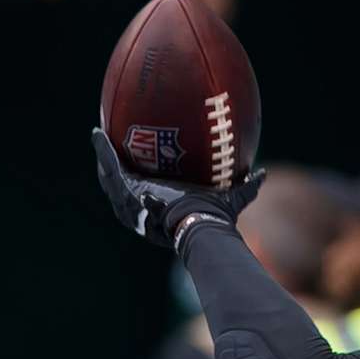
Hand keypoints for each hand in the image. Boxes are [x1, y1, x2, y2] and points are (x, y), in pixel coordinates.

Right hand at [92, 129, 262, 251]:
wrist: (199, 224)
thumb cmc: (214, 218)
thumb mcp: (231, 199)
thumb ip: (247, 186)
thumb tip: (262, 173)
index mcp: (164, 210)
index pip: (148, 197)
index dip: (141, 187)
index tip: (142, 176)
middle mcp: (143, 209)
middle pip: (123, 189)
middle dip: (116, 173)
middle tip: (113, 154)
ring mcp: (131, 203)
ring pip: (111, 178)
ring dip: (105, 159)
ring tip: (99, 140)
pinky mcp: (125, 193)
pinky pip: (111, 168)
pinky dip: (104, 152)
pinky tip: (97, 134)